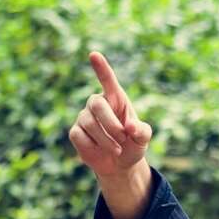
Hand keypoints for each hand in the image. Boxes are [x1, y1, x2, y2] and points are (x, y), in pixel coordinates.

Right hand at [69, 51, 152, 181]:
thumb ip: (142, 131)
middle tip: (124, 138)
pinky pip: (80, 137)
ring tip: (118, 149)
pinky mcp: (75, 132)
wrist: (120, 164)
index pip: (107, 79)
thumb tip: (131, 127)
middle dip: (111, 124)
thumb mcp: (143, 138)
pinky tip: (100, 151)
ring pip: (89, 124)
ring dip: (106, 140)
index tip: (94, 54)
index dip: (101, 68)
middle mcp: (97, 103)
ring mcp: (84, 116)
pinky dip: (93, 148)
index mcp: (116, 98)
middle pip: (97, 105)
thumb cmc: (133, 144)